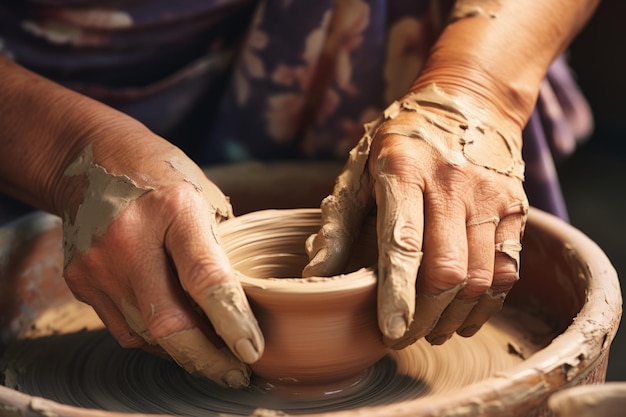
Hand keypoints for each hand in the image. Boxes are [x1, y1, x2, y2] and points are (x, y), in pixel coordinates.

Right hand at [61, 138, 263, 387]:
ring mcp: (97, 264)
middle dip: (206, 358)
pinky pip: (124, 327)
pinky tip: (175, 334)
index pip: (205, 279)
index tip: (252, 351)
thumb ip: (217, 249)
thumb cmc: (161, 176)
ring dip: (182, 351)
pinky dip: (155, 337)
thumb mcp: (201, 198)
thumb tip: (236, 309)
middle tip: (234, 374)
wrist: (90, 158)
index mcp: (172, 209)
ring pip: (146, 333)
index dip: (232, 322)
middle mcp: (128, 240)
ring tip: (211, 354)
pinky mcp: (80, 280)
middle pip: (169, 322)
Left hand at [303, 85, 527, 348]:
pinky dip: (485, 303)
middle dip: (424, 317)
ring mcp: (489, 195)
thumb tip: (316, 276)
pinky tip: (464, 315)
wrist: (469, 102)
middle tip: (404, 335)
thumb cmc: (401, 143)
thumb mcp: (359, 171)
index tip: (390, 333)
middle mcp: (451, 182)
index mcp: (402, 170)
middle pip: (446, 271)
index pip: (402, 243)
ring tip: (432, 330)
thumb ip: (338, 225)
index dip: (397, 294)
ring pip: (480, 278)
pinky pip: (507, 271)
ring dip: (454, 317)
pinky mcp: (516, 206)